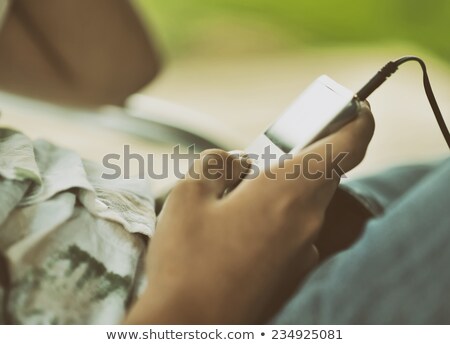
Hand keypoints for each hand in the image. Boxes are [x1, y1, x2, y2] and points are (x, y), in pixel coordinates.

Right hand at [125, 102, 373, 323]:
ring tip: (238, 194)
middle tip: (262, 154)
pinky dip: (276, 217)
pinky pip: (294, 230)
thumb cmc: (188, 263)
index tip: (355, 106)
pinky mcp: (293, 272)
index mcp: (288, 194)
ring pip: (305, 203)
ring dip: (282, 188)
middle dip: (300, 155)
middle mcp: (306, 223)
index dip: (357, 120)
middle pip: (323, 173)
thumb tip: (234, 162)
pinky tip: (238, 229)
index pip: (347, 146)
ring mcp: (303, 252)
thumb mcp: (189, 196)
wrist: (191, 328)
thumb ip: (216, 164)